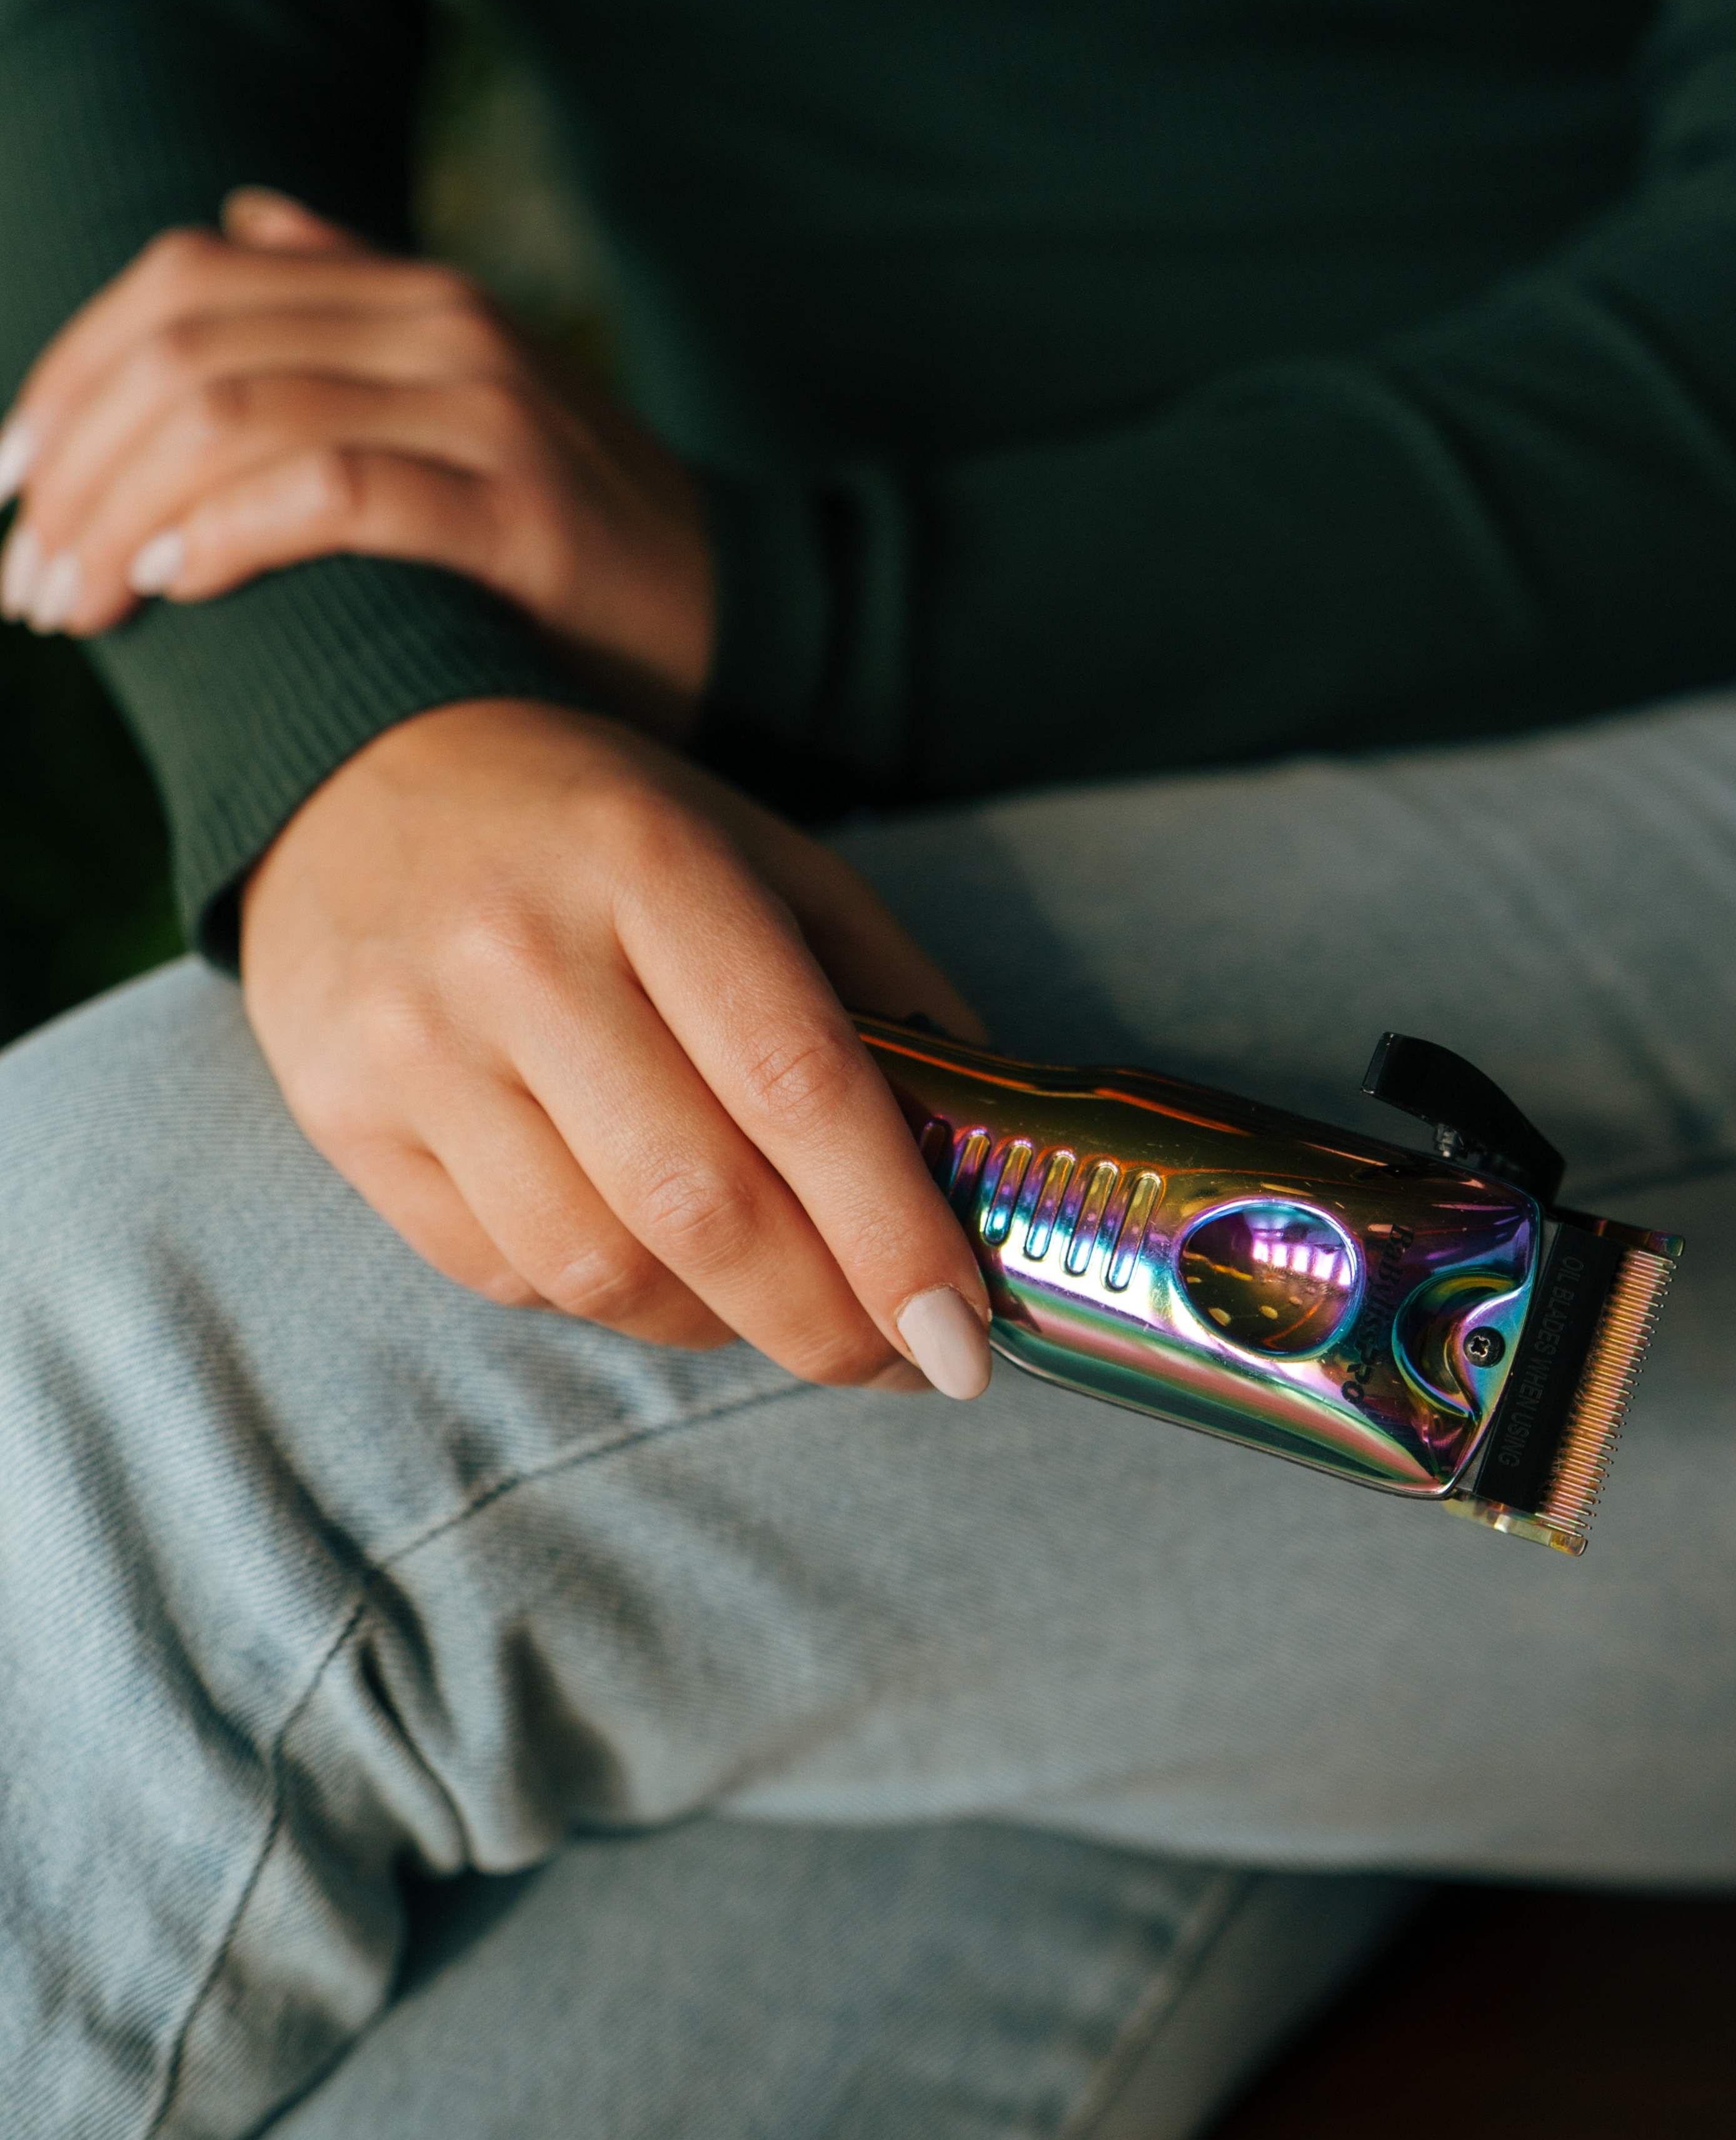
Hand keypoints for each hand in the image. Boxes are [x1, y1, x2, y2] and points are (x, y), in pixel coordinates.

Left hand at [0, 190, 711, 737]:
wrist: (755, 625)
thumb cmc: (586, 548)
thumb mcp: (472, 407)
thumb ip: (360, 313)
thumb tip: (248, 219)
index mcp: (418, 298)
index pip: (184, 284)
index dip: (66, 371)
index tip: (11, 480)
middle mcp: (447, 330)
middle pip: (187, 346)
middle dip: (73, 463)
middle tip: (21, 575)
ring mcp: (490, 414)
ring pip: (237, 417)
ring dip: (120, 514)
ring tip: (71, 602)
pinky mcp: (521, 511)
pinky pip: (334, 492)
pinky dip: (228, 532)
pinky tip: (174, 583)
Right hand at [240, 696, 994, 1396]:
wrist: (362, 776)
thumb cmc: (607, 833)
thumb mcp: (767, 855)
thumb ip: (885, 990)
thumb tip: (987, 1158)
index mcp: (653, 867)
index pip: (796, 1085)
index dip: (890, 1232)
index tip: (961, 1336)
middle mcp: (520, 955)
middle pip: (700, 1205)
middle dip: (827, 1321)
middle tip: (908, 1364)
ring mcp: (416, 1045)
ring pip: (599, 1267)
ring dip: (723, 1325)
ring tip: (790, 1311)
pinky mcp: (345, 1120)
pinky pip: (507, 1275)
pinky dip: (611, 1300)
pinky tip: (662, 1266)